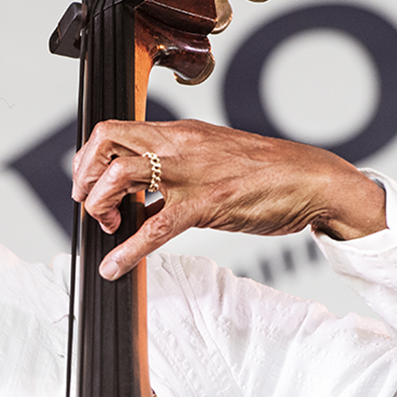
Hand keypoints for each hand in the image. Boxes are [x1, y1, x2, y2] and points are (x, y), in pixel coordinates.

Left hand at [71, 119, 386, 279]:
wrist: (311, 178)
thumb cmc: (265, 174)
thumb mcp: (210, 161)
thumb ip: (172, 174)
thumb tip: (138, 202)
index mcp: (178, 132)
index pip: (114, 129)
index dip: (90, 159)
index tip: (89, 185)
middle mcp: (178, 144)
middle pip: (107, 141)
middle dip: (85, 176)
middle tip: (90, 205)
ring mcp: (190, 173)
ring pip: (121, 176)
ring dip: (99, 205)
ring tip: (105, 229)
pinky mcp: (206, 204)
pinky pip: (155, 227)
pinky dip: (128, 250)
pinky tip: (115, 267)